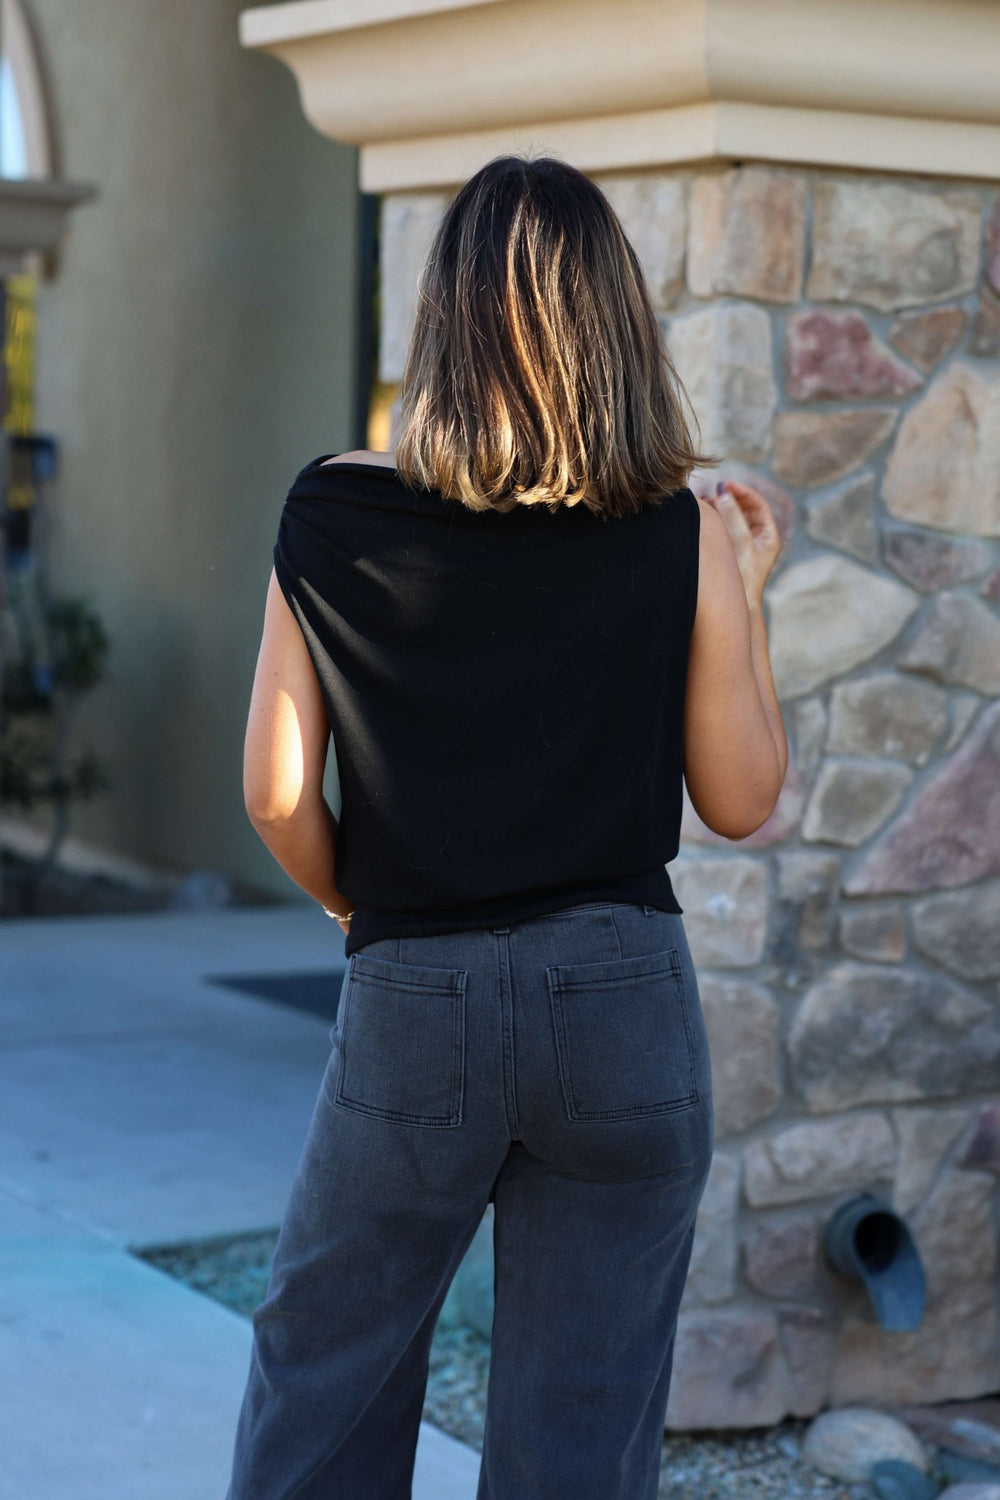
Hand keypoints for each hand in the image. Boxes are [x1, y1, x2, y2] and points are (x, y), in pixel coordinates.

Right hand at [706, 480, 781, 607]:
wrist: (737, 608)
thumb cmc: (743, 578)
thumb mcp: (740, 543)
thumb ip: (733, 517)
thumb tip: (723, 492)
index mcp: (769, 536)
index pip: (758, 504)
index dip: (743, 492)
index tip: (726, 485)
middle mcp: (759, 539)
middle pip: (745, 510)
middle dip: (729, 499)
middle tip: (712, 492)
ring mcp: (744, 546)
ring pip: (733, 519)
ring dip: (720, 509)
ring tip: (704, 503)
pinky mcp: (731, 552)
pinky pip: (724, 530)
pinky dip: (715, 522)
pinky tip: (703, 519)